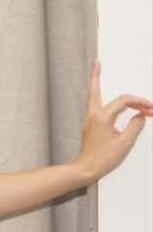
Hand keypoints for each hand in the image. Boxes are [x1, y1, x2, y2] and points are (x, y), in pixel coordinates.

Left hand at [76, 61, 151, 183]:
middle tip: (97, 62)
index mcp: (102, 117)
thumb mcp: (125, 143)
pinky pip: (94, 104)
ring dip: (95, 83)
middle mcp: (93, 115)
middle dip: (96, 76)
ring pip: (93, 96)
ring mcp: (90, 119)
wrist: (86, 169)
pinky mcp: (90, 124)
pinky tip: (99, 93)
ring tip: (96, 71)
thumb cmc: (102, 159)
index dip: (139, 102)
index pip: (124, 101)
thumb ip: (135, 126)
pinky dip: (97, 95)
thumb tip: (140, 116)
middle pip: (96, 90)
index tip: (150, 108)